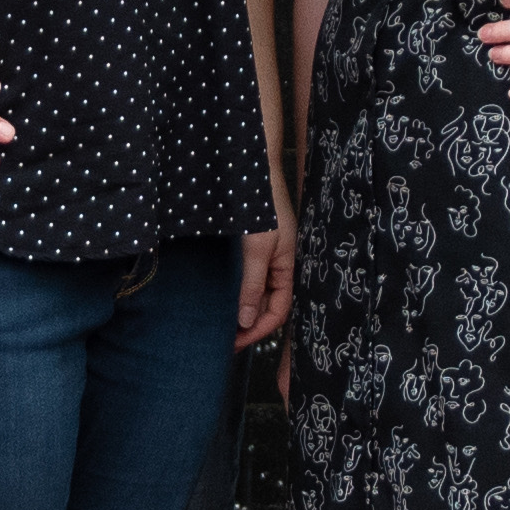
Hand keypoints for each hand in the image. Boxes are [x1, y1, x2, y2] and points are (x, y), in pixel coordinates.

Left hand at [237, 182, 294, 351]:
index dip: (258, 330)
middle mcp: (279, 265)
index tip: (235, 342)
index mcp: (288, 268)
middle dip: (248, 324)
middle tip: (224, 339)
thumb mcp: (258, 248)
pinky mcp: (254, 246)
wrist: (254, 168)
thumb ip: (252, 284)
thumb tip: (246, 321)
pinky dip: (238, 290)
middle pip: (267, 305)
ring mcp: (268, 255)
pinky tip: (222, 297)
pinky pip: (249, 277)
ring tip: (221, 323)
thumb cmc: (262, 206)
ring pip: (256, 292)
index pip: (278, 311)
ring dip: (241, 309)